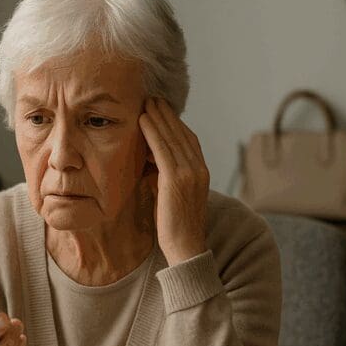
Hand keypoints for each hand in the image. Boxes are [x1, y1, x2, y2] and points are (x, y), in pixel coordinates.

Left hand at [138, 97, 209, 264]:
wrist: (185, 248)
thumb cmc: (174, 226)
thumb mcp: (172, 195)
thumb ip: (165, 176)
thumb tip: (148, 161)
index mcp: (202, 172)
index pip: (189, 139)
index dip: (175, 122)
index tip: (162, 109)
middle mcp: (199, 169)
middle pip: (182, 133)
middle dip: (167, 114)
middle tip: (153, 97)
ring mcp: (190, 173)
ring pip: (172, 137)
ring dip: (158, 117)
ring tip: (146, 102)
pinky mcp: (176, 180)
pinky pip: (162, 149)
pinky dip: (153, 132)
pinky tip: (143, 120)